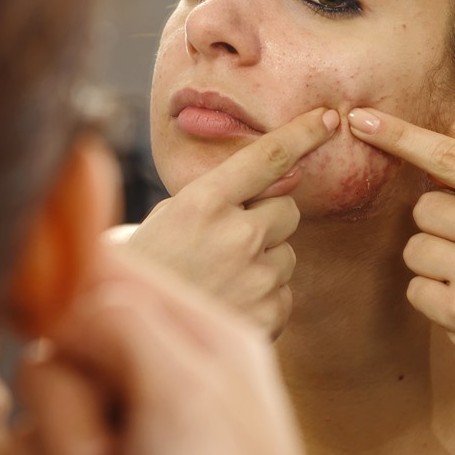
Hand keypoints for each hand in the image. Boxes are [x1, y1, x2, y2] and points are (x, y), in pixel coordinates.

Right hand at [15, 249, 322, 454]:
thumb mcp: (186, 399)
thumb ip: (123, 323)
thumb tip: (63, 296)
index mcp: (202, 339)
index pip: (115, 270)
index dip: (68, 290)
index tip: (41, 325)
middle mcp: (162, 377)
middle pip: (63, 342)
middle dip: (68, 405)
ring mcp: (126, 435)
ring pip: (40, 410)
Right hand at [110, 107, 338, 337]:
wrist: (128, 336)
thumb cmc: (144, 271)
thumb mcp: (166, 219)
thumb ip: (216, 198)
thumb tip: (271, 185)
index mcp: (203, 203)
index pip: (267, 157)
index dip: (302, 133)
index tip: (326, 118)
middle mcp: (236, 235)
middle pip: (288, 210)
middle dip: (268, 221)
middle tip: (231, 241)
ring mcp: (255, 278)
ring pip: (286, 255)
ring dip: (263, 263)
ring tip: (221, 280)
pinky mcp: (268, 315)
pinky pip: (283, 294)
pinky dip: (262, 299)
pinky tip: (227, 305)